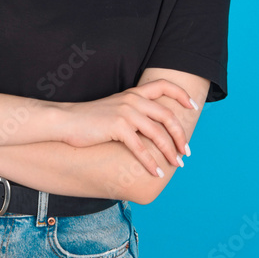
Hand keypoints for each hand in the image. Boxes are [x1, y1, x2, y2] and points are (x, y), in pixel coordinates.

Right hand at [59, 79, 197, 177]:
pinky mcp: (117, 127)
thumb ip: (133, 112)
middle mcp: (132, 100)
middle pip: (167, 116)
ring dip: (170, 152)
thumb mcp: (115, 109)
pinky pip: (140, 148)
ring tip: (177, 164)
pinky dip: (150, 162)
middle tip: (186, 151)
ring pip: (157, 133)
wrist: (65, 120)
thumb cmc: (89, 119)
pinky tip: (156, 172)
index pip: (163, 85)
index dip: (181, 94)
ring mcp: (125, 112)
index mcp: (133, 93)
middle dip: (180, 135)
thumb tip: (151, 128)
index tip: (193, 106)